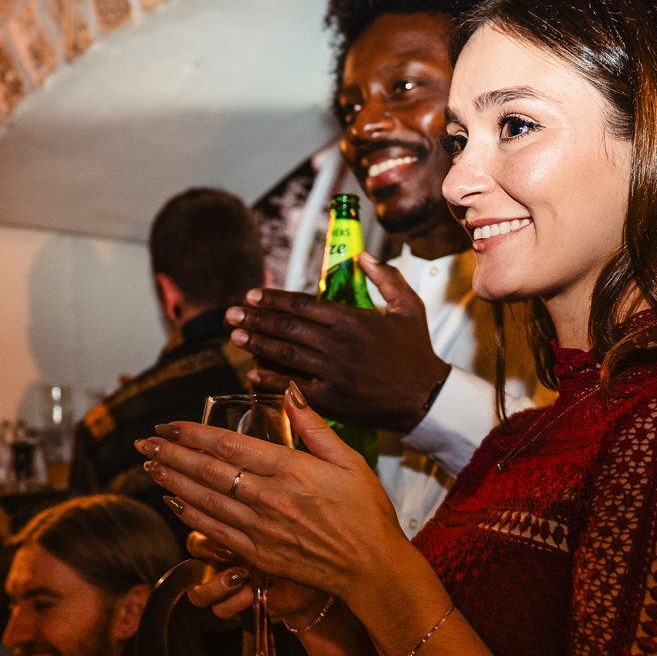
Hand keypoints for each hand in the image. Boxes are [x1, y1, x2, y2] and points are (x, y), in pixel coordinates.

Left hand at [142, 385, 406, 605]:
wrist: (372, 568)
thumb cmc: (366, 513)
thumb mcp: (349, 461)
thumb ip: (314, 426)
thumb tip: (288, 392)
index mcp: (292, 470)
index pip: (230, 446)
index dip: (195, 433)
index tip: (172, 424)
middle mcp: (271, 499)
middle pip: (209, 471)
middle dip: (173, 454)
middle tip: (146, 442)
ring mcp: (261, 529)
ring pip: (205, 501)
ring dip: (173, 482)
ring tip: (150, 466)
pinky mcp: (258, 555)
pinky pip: (216, 532)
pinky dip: (191, 516)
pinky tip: (174, 503)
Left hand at [230, 255, 448, 432]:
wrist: (425, 397)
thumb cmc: (417, 350)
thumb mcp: (409, 306)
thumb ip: (385, 277)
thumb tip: (362, 257)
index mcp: (352, 319)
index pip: (301, 304)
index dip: (273, 299)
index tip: (252, 295)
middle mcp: (337, 344)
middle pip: (286, 327)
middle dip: (255, 318)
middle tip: (231, 314)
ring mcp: (332, 372)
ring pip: (284, 353)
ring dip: (256, 343)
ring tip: (235, 336)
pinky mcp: (331, 399)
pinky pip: (292, 386)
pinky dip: (270, 379)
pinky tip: (253, 372)